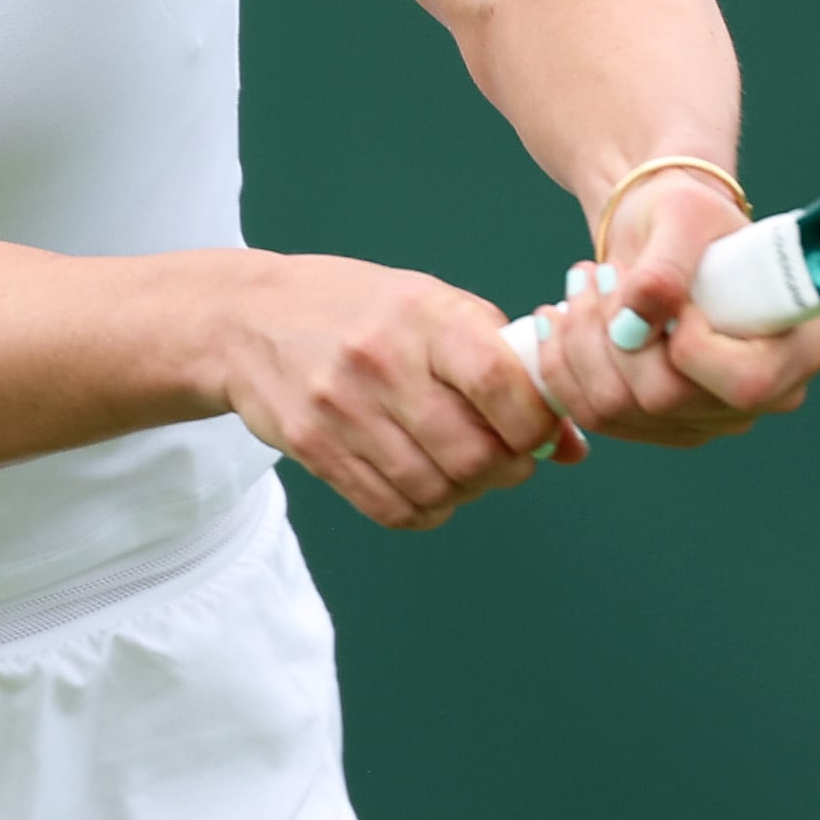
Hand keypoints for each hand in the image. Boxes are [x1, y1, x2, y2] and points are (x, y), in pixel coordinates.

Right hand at [215, 253, 564, 528]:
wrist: (248, 317)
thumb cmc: (359, 309)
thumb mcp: (433, 308)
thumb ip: (504, 366)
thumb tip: (571, 446)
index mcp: (424, 315)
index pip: (501, 382)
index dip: (535, 422)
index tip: (539, 430)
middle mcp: (382, 361)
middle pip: (474, 453)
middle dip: (507, 469)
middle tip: (507, 459)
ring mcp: (342, 407)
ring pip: (436, 488)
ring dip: (466, 492)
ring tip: (464, 470)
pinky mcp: (313, 447)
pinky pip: (390, 508)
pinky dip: (425, 510)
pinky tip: (427, 488)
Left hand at [527, 171, 819, 447]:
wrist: (662, 228)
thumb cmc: (687, 212)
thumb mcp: (683, 215)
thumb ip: (665, 267)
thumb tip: (632, 322)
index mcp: (800, 347)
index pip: (745, 383)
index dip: (690, 346)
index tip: (659, 286)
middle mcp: (764, 397)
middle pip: (666, 400)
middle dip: (611, 332)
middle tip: (597, 273)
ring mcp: (710, 417)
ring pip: (617, 409)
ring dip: (578, 342)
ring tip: (579, 285)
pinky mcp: (661, 424)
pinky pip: (593, 414)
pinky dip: (561, 365)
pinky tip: (561, 320)